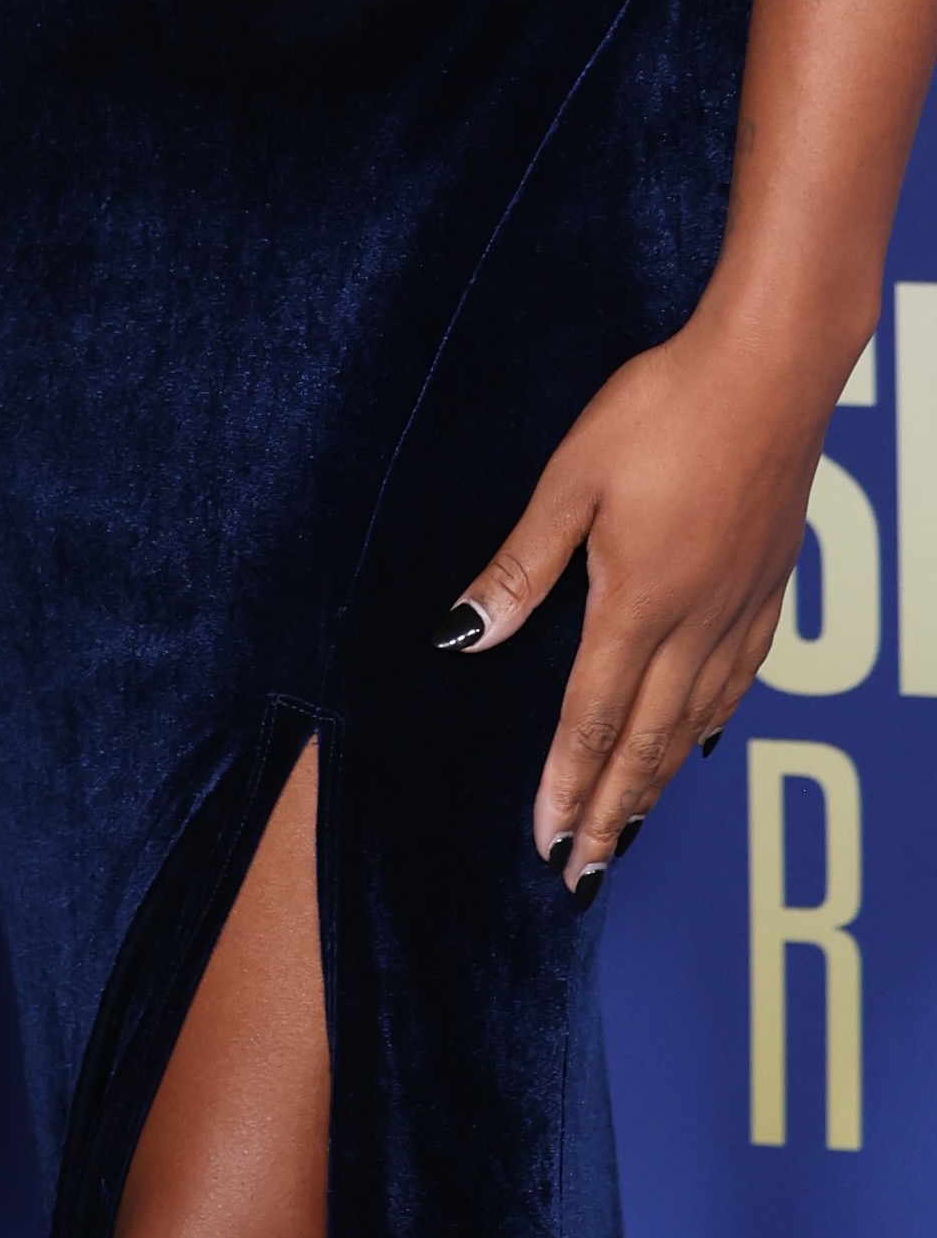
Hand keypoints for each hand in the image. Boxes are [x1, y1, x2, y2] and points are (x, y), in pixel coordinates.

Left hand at [447, 309, 834, 882]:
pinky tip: (701, 739)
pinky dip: (712, 721)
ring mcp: (742, 605)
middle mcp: (696, 620)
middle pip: (646, 741)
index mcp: (637, 602)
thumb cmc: (663, 408)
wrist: (772, 365)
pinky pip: (740, 675)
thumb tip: (466, 638)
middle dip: (609, 813)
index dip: (567, 787)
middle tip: (582, 873)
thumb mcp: (570, 479)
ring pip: (696, 719)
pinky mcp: (772, 581)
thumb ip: (521, 566)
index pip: (592, 720)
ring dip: (658, 782)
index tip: (546, 844)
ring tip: (628, 830)